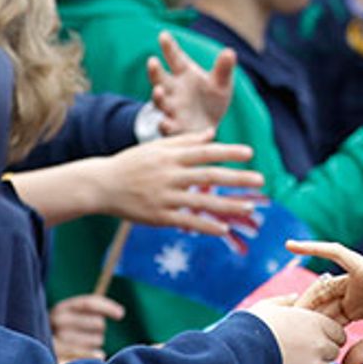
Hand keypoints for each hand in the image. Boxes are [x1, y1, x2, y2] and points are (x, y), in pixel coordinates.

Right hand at [50, 295, 125, 363]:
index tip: (121, 314)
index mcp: (61, 308)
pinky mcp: (57, 359)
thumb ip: (90, 309)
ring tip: (87, 344)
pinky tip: (99, 355)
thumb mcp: (70, 316)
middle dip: (100, 327)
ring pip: (95, 340)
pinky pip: (87, 356)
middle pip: (97, 322)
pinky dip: (94, 355)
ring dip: (96, 342)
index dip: (107, 307)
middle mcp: (56, 322)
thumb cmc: (63, 332)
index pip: (88, 303)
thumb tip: (121, 312)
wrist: (34, 353)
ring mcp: (56, 341)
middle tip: (95, 332)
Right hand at [84, 132, 262, 231]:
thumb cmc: (131, 163)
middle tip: (260, 180)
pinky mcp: (158, 216)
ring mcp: (164, 196)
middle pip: (208, 176)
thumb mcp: (156, 147)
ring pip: (201, 201)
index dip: (228, 152)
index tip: (250, 153)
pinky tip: (223, 229)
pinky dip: (205, 226)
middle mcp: (170, 175)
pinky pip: (186, 221)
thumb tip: (212, 133)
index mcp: (170, 156)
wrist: (101, 185)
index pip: (205, 152)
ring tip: (248, 207)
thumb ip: (185, 140)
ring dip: (227, 204)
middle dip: (236, 178)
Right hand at [149, 32, 234, 134]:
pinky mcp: (174, 127)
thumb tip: (230, 52)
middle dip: (155, 71)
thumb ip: (223, 69)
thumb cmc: (212, 99)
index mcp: (185, 74)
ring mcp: (171, 108)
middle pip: (161, 78)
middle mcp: (174, 90)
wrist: (210, 128)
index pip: (175, 58)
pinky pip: (166, 126)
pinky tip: (164, 122)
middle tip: (152, 61)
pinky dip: (164, 124)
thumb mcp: (221, 84)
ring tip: (158, 90)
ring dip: (158, 96)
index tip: (163, 34)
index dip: (169, 47)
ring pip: (160, 101)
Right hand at [248, 296, 345, 363]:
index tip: (320, 338)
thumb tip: (295, 297)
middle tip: (309, 354)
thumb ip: (285, 301)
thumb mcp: (268, 306)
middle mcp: (319, 344)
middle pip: (334, 353)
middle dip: (324, 354)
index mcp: (315, 322)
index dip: (330, 336)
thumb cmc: (253, 324)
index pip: (339, 333)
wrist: (242, 350)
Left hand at [286, 241, 362, 363]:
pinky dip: (315, 247)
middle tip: (276, 336)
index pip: (331, 324)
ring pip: (323, 287)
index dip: (314, 338)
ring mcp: (360, 280)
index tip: (294, 356)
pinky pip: (336, 253)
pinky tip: (291, 246)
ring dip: (302, 298)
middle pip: (321, 307)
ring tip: (277, 309)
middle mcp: (358, 293)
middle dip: (301, 321)